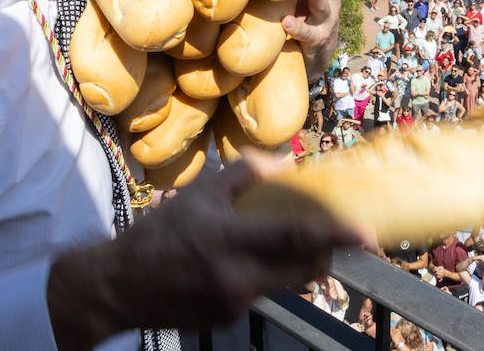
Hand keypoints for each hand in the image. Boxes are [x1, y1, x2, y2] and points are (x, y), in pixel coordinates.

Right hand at [46, 152, 365, 349]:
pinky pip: (261, 295)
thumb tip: (286, 164)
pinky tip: (236, 267)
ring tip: (276, 245)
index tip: (367, 235)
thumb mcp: (200, 194)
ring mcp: (234, 303)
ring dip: (294, 265)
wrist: (117, 286)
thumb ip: (246, 175)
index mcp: (230, 239)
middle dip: (324, 254)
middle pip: (306, 269)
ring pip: (287, 283)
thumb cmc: (159, 233)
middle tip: (328, 238)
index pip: (297, 237)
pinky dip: (262, 278)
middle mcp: (236, 276)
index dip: (336, 235)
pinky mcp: (228, 319)